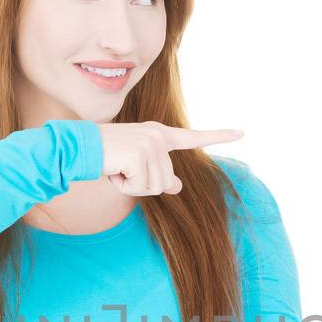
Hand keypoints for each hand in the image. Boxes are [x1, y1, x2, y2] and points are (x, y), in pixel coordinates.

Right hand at [97, 121, 243, 196]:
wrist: (79, 147)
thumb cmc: (106, 157)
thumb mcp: (136, 166)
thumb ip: (159, 175)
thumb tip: (177, 187)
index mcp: (159, 134)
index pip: (193, 138)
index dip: (218, 137)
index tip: (241, 133)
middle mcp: (158, 136)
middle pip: (165, 182)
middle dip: (142, 184)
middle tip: (122, 168)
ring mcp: (150, 145)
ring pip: (154, 188)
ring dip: (132, 186)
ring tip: (117, 167)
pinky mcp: (140, 155)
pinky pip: (140, 188)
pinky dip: (124, 186)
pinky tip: (114, 169)